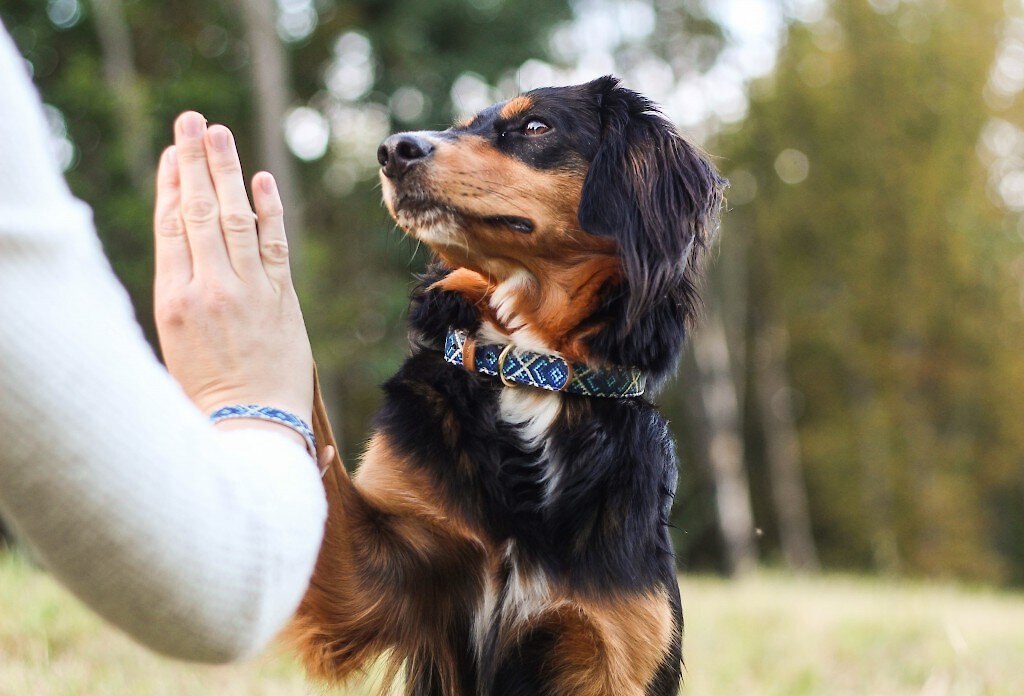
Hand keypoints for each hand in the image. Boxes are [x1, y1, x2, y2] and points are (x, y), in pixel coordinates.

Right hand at [153, 111, 312, 425]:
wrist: (252, 426)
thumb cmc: (208, 392)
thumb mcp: (176, 343)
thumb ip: (181, 295)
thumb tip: (185, 250)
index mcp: (173, 301)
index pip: (171, 228)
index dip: (172, 185)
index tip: (173, 154)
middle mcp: (209, 288)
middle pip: (200, 212)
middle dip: (195, 162)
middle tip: (192, 122)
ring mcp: (248, 290)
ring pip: (236, 218)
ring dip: (228, 171)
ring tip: (220, 134)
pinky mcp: (281, 299)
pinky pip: (274, 244)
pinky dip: (269, 210)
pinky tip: (261, 180)